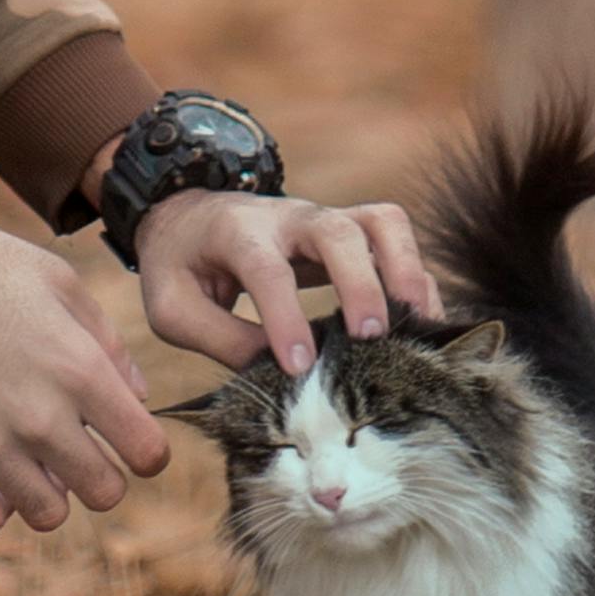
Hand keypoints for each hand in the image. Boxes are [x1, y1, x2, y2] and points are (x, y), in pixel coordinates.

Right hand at [0, 215, 171, 537]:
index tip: (124, 436)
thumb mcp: (55, 279)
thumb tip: (137, 396)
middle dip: (99, 473)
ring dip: (46, 490)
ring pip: (49, 515)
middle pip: (105, 493)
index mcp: (78, 370)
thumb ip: (107, 342)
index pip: (148, 452)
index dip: (144, 448)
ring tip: (26, 456)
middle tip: (73, 446)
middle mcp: (39, 417)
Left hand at [132, 187, 437, 380]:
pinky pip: (396, 240)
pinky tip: (420, 325)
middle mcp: (289, 218)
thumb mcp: (174, 308)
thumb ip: (220, 340)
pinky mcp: (350, 231)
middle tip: (370, 337)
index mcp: (236, 233)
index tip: (298, 366)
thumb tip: (277, 379)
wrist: (189, 217)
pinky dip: (415, 278)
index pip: (266, 269)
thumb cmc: (181, 266)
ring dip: (404, 271)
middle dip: (360, 283)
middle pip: (338, 231)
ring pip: (381, 222)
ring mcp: (325, 219)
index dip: (285, 316)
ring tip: (414, 328)